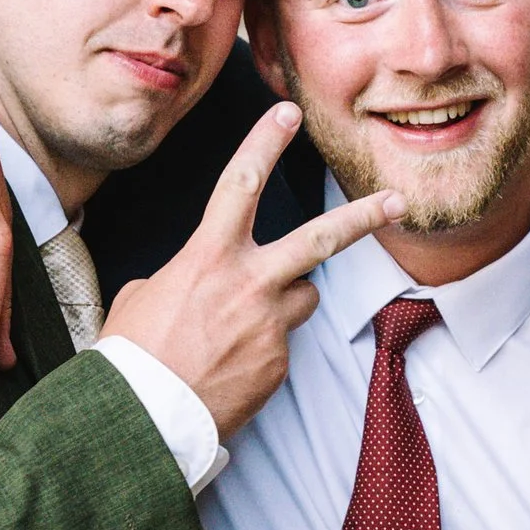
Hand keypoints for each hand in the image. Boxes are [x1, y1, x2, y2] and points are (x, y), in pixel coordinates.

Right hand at [101, 102, 403, 437]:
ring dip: (285, 303)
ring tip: (242, 329)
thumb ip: (183, 276)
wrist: (144, 416)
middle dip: (363, 216)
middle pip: (320, 239)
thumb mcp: (142, 296)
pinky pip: (282, 343)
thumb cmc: (133, 355)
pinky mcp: (279, 362)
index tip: (287, 113)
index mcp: (208, 256)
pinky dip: (261, 351)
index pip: (241, 181)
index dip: (265, 141)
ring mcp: (270, 324)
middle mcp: (249, 282)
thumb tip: (199, 282)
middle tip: (396, 200)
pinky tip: (229, 368)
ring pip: (304, 297)